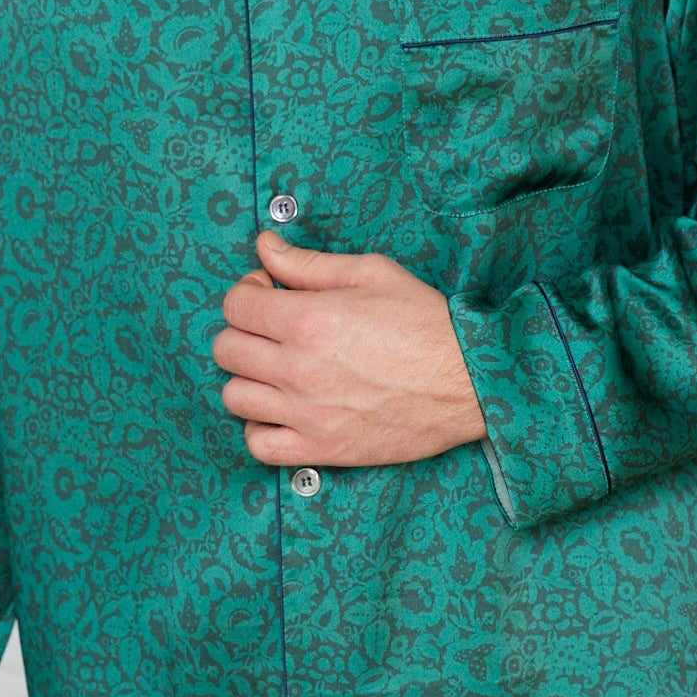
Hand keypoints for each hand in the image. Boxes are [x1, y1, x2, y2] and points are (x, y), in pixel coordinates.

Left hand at [212, 228, 486, 467]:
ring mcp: (306, 413)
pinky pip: (258, 445)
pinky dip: (260, 428)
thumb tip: (265, 247)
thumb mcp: (371, 273)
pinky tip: (282, 411)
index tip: (269, 294)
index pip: (235, 305)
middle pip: (226, 349)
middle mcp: (298, 368)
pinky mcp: (321, 449)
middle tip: (272, 329)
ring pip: (234, 397)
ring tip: (276, 370)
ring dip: (249, 378)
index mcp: (308, 319)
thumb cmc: (425, 322)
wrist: (469, 380)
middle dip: (244, 331)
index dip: (248, 292)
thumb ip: (310, 263)